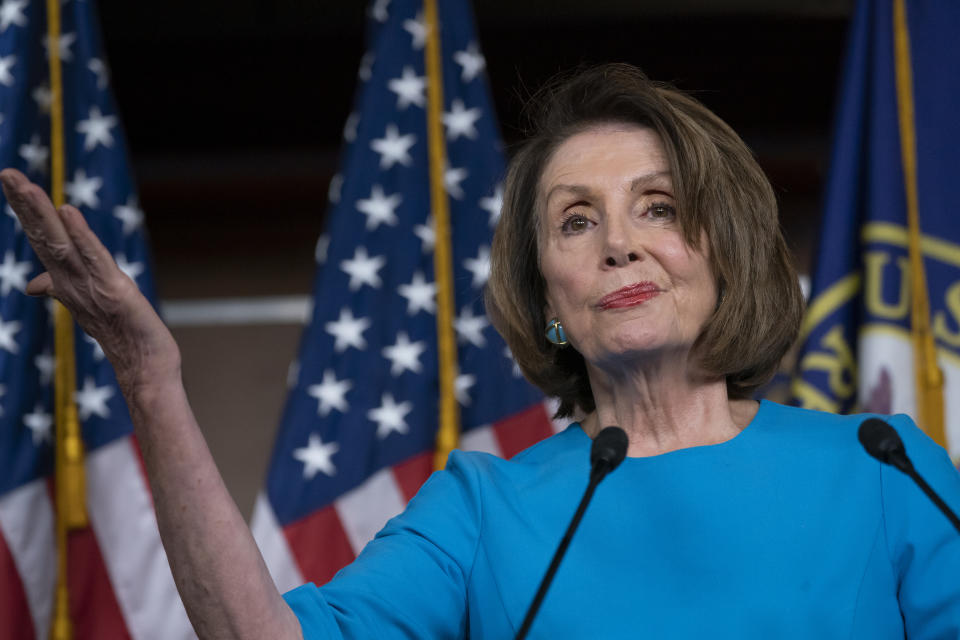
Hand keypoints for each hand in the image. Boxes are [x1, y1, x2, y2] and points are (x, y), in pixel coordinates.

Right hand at [0, 168, 178, 390]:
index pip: (42, 239)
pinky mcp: (114, 290)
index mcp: (67, 280)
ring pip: (61, 244)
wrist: (144, 367)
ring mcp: (90, 285)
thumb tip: (32, 284)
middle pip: (44, 237)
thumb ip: (59, 288)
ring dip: (43, 214)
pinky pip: (94, 259)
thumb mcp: (88, 304)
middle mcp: (73, 281)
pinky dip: (81, 235)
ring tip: (26, 185)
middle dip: (26, 204)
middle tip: (7, 171)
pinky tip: (68, 212)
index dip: (26, 211)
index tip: (11, 180)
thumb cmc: (120, 336)